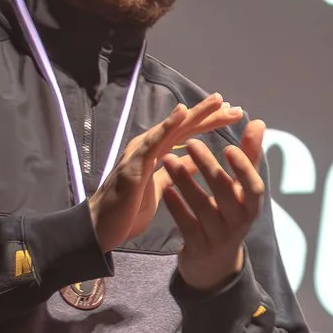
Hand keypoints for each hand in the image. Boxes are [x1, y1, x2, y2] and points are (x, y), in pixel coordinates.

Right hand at [89, 94, 242, 253]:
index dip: (207, 123)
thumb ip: (175, 172)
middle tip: (232, 104)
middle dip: (207, 114)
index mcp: (156, 154)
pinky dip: (168, 126)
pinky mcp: (134, 164)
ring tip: (216, 101)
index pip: (186, 133)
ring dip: (195, 113)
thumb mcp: (159, 188)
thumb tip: (196, 161)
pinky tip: (182, 112)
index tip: (231, 114)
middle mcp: (148, 148)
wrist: (101, 230)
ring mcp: (139, 153)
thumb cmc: (127, 210)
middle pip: (182, 126)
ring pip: (172, 128)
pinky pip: (153, 142)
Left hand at [163, 117, 268, 290]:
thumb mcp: (243, 189)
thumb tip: (256, 121)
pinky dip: (175, 206)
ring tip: (167, 159)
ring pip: (201, 206)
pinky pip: (186, 224)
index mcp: (252, 206)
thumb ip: (249, 156)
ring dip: (184, 181)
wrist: (215, 262)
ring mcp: (218, 236)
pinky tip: (164, 188)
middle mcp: (239, 223)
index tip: (228, 146)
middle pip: (225, 193)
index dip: (243, 168)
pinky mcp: (198, 246)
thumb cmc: (230, 213)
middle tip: (190, 143)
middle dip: (208, 166)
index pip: (253, 187)